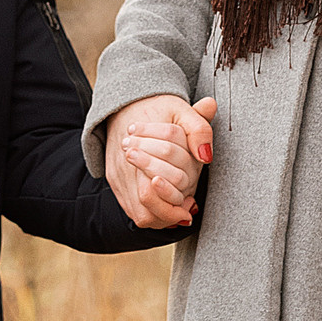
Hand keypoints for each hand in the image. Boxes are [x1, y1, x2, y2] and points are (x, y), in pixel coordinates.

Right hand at [104, 92, 215, 230]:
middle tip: (188, 209)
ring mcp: (117, 175)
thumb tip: (206, 155)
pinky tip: (167, 205)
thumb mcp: (182, 111)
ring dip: (160, 215)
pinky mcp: (115, 180)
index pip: (153, 188)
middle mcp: (124, 166)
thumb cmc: (159, 109)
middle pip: (145, 203)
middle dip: (168, 212)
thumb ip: (198, 129)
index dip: (174, 202)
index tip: (192, 204)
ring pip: (137, 212)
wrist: (127, 105)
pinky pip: (131, 207)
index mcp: (140, 147)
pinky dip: (151, 211)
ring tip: (180, 210)